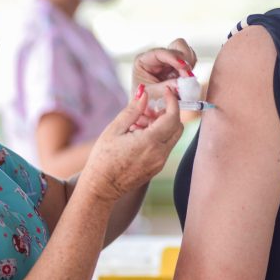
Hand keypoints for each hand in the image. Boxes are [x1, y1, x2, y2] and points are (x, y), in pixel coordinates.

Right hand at [79, 85, 183, 203]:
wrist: (101, 187)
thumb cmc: (103, 158)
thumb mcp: (115, 130)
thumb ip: (133, 110)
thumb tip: (144, 94)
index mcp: (150, 142)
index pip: (173, 116)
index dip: (172, 101)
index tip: (167, 92)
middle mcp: (160, 153)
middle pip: (177, 126)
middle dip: (166, 114)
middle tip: (147, 110)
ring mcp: (160, 162)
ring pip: (172, 137)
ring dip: (161, 125)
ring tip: (137, 124)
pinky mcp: (157, 168)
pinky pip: (165, 148)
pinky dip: (158, 137)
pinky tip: (138, 136)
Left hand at [132, 38, 197, 95]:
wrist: (148, 108)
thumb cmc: (144, 99)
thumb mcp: (152, 94)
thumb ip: (166, 88)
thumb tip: (180, 83)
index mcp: (144, 60)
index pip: (159, 53)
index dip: (173, 57)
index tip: (183, 66)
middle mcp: (157, 58)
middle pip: (176, 47)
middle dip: (184, 61)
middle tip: (188, 76)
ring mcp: (169, 61)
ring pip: (185, 52)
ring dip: (189, 64)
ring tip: (187, 78)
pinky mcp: (178, 67)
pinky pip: (190, 61)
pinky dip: (191, 68)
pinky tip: (187, 78)